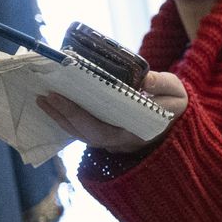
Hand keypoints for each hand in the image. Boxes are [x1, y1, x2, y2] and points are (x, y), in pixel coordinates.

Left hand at [37, 71, 186, 153]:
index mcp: (136, 133)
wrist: (178, 117)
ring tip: (44, 99)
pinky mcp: (108, 134)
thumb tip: (143, 78)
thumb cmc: (176, 104)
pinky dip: (68, 119)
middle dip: (63, 116)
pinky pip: (84, 130)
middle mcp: (121, 143)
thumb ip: (161, 85)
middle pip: (86, 134)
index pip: (102, 131)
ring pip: (82, 134)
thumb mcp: (176, 92)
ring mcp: (113, 141)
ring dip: (61, 118)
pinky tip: (56, 106)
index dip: (79, 116)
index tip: (60, 97)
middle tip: (45, 95)